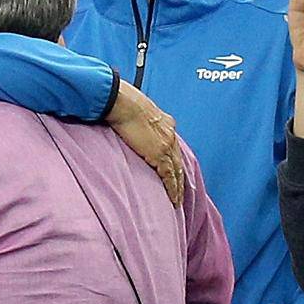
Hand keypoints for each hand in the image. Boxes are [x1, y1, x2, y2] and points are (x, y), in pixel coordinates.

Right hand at [107, 78, 184, 204]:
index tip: (174, 172)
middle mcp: (171, 135)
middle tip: (181, 192)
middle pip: (178, 162)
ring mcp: (167, 145)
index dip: (174, 161)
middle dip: (180, 178)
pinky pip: (169, 176)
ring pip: (177, 172)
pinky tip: (173, 199)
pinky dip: (172, 188)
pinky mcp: (160, 154)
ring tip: (177, 200)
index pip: (173, 147)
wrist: (122, 103)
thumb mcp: (138, 111)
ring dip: (178, 187)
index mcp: (167, 124)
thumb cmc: (124, 103)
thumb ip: (141, 121)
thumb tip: (132, 124)